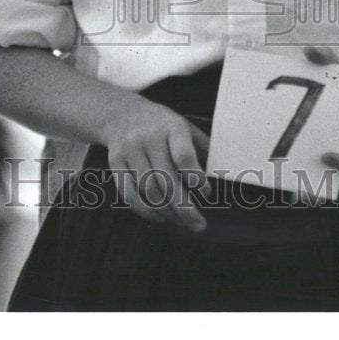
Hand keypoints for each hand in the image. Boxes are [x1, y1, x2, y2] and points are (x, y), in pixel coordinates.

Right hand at [104, 94, 210, 232]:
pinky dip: (145, 211)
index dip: (196, 178)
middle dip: (184, 208)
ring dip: (167, 212)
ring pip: (148, 190)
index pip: (184, 156)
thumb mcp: (185, 127)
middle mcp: (149, 138)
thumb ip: (202, 148)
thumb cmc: (163, 126)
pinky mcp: (115, 163)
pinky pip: (129, 194)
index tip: (206, 193)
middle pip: (166, 179)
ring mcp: (130, 151)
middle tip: (198, 225)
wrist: (123, 114)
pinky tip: (160, 217)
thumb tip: (222, 174)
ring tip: (181, 222)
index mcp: (171, 127)